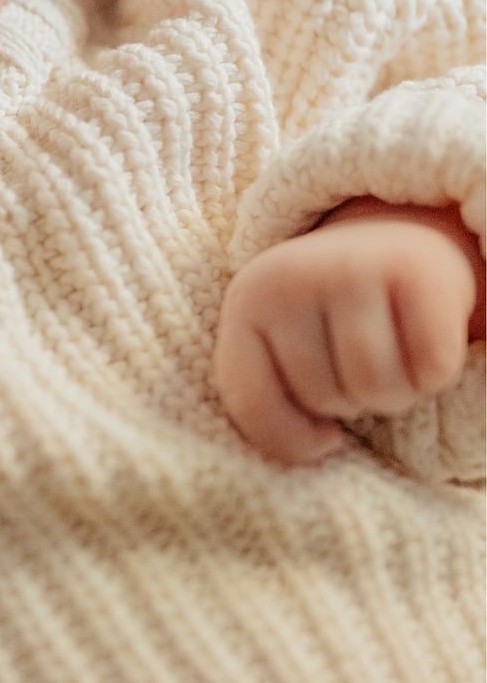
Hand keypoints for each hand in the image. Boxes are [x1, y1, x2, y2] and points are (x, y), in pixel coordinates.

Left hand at [213, 202, 483, 464]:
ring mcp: (353, 268)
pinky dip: (435, 374)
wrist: (394, 237)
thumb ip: (268, 397)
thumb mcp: (280, 345)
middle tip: (360, 363)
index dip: (286, 439)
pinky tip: (423, 340)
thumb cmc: (331, 314)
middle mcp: (292, 277)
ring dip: (395, 392)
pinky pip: (432, 370)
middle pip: (325, 399)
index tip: (318, 435)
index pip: (250, 402)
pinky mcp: (416, 272)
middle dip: (351, 402)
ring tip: (390, 355)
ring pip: (378, 389)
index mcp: (247, 300)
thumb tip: (315, 446)